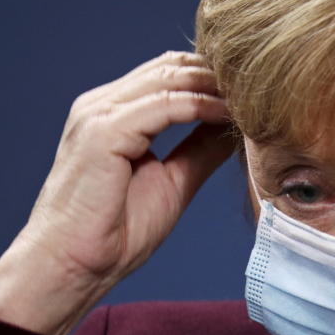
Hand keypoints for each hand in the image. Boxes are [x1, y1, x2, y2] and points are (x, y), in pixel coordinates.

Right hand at [0, 51, 233, 334]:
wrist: (73, 267)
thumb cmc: (114, 233)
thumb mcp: (172, 182)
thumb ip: (198, 150)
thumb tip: (232, 131)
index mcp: (112, 114)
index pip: (168, 74)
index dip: (212, 79)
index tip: (254, 93)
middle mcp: (102, 105)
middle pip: (171, 67)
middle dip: (218, 74)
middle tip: (262, 88)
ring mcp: (99, 114)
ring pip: (169, 79)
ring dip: (215, 86)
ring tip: (253, 99)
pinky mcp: (103, 131)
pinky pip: (165, 105)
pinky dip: (202, 106)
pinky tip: (230, 115)